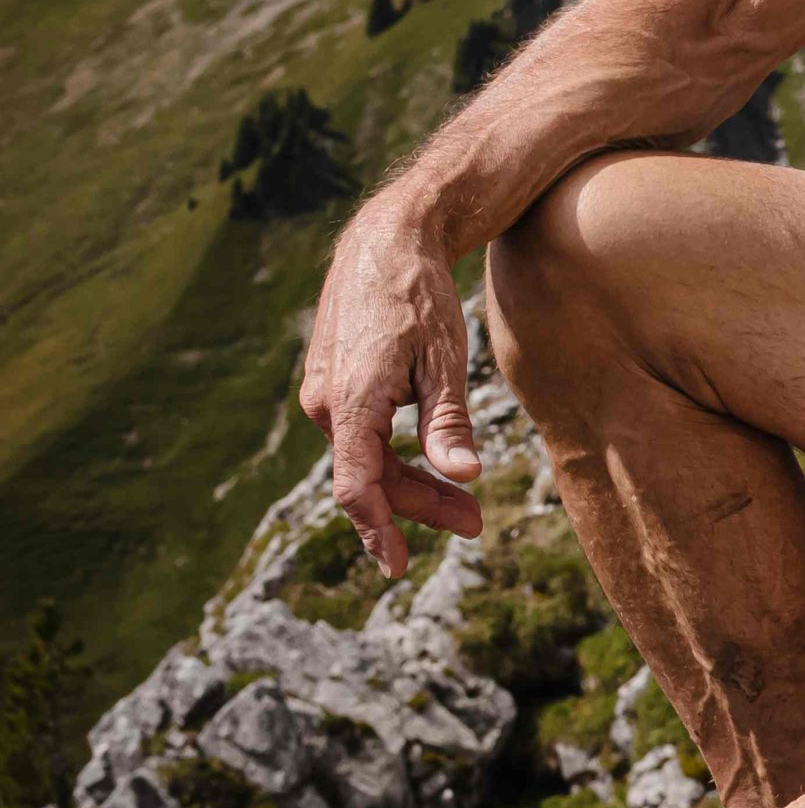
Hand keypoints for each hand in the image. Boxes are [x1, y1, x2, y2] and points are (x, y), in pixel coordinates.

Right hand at [298, 203, 484, 572]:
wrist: (386, 240)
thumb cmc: (420, 295)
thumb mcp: (446, 359)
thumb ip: (450, 421)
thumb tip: (464, 477)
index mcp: (350, 401)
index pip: (356, 485)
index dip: (378, 530)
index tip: (397, 567)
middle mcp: (326, 404)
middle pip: (369, 478)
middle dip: (419, 507)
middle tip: (475, 525)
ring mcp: (325, 394)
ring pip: (367, 458)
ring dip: (411, 485)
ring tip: (466, 507)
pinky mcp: (335, 384)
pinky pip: (362, 437)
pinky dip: (395, 457)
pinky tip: (430, 469)